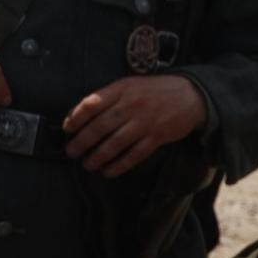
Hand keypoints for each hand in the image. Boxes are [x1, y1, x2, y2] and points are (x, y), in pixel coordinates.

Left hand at [63, 74, 204, 176]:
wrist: (191, 95)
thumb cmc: (153, 91)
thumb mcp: (129, 85)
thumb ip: (107, 97)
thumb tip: (78, 114)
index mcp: (121, 89)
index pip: (92, 104)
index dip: (76, 118)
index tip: (67, 129)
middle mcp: (132, 105)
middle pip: (100, 126)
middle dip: (82, 142)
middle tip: (71, 152)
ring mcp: (145, 122)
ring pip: (115, 143)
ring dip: (98, 157)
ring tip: (87, 165)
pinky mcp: (157, 137)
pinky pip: (135, 154)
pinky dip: (119, 165)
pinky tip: (108, 171)